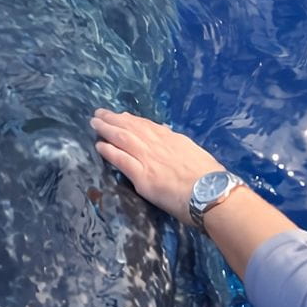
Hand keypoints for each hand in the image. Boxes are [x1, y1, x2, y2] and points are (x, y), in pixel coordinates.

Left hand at [90, 108, 299, 277]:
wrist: (212, 192)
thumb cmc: (211, 178)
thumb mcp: (196, 154)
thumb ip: (181, 147)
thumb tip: (172, 137)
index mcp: (173, 140)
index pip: (148, 126)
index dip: (132, 120)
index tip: (122, 115)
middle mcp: (159, 145)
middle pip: (132, 127)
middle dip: (114, 119)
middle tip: (99, 114)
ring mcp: (149, 159)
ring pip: (123, 138)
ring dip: (107, 129)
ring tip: (94, 124)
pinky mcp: (143, 176)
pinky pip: (121, 160)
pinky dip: (109, 151)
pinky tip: (99, 146)